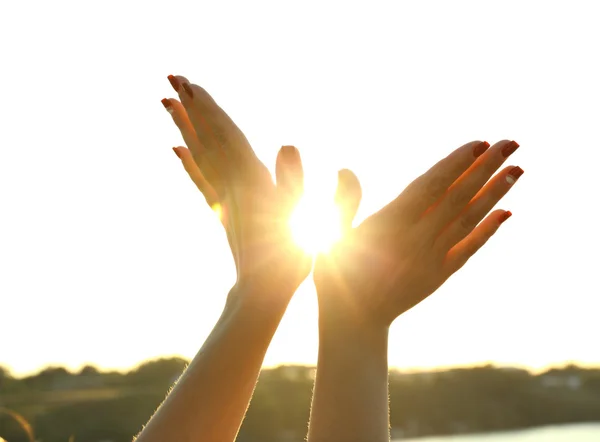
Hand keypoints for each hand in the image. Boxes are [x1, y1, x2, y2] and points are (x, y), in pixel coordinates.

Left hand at [162, 75, 310, 305]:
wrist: (262, 293)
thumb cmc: (288, 259)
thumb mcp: (300, 219)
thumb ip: (293, 181)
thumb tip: (285, 144)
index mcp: (251, 181)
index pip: (226, 135)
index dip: (208, 108)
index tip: (189, 83)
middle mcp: (231, 184)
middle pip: (207, 138)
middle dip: (190, 107)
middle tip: (171, 78)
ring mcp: (224, 198)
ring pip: (200, 154)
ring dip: (185, 126)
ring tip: (167, 102)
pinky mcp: (223, 212)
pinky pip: (201, 181)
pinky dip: (188, 163)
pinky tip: (177, 151)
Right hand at [315, 140, 522, 327]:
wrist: (354, 321)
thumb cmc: (337, 275)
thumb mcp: (334, 236)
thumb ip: (345, 202)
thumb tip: (345, 169)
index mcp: (389, 225)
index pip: (430, 187)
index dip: (456, 164)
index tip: (480, 143)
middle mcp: (416, 239)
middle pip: (457, 197)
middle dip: (485, 168)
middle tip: (512, 143)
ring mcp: (431, 259)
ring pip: (468, 220)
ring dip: (495, 193)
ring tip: (517, 170)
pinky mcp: (439, 275)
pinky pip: (469, 249)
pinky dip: (488, 230)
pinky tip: (506, 212)